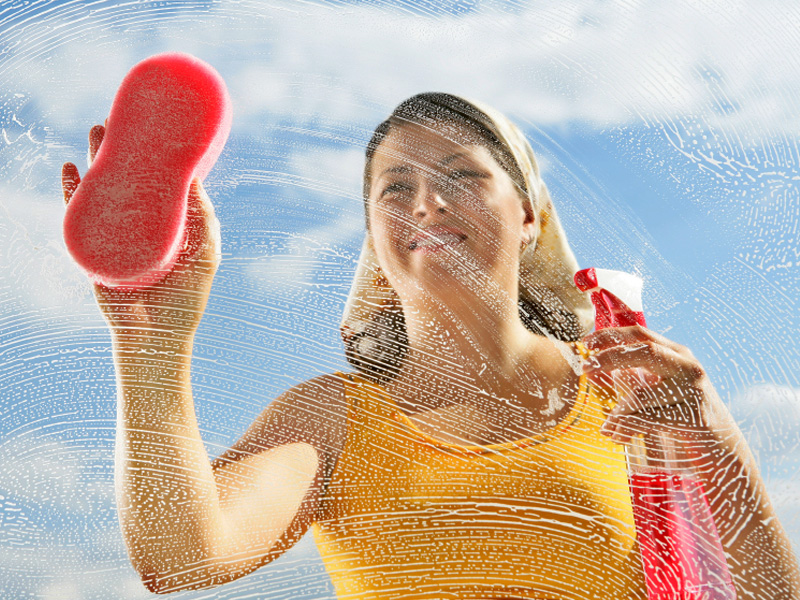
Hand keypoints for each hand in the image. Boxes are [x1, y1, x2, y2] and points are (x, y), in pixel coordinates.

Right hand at [62, 124, 221, 343]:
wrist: (157, 336)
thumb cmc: (186, 298)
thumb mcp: (206, 252)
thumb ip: (204, 217)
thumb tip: (195, 176)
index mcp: (165, 223)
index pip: (155, 182)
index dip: (151, 156)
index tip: (151, 126)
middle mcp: (138, 224)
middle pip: (126, 178)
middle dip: (118, 147)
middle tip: (115, 119)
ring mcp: (114, 235)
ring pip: (102, 189)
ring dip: (95, 159)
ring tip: (95, 132)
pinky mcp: (94, 250)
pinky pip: (78, 216)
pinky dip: (73, 192)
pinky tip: (70, 170)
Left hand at [581, 325, 734, 447]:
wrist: (723, 450)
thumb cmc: (682, 416)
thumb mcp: (658, 389)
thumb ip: (632, 376)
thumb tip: (594, 370)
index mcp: (678, 354)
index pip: (641, 334)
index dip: (611, 335)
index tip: (585, 343)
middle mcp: (688, 367)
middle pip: (645, 351)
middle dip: (610, 358)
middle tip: (585, 368)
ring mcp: (694, 391)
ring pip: (640, 395)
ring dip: (617, 412)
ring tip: (608, 427)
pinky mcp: (695, 419)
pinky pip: (647, 420)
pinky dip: (626, 428)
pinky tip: (617, 436)